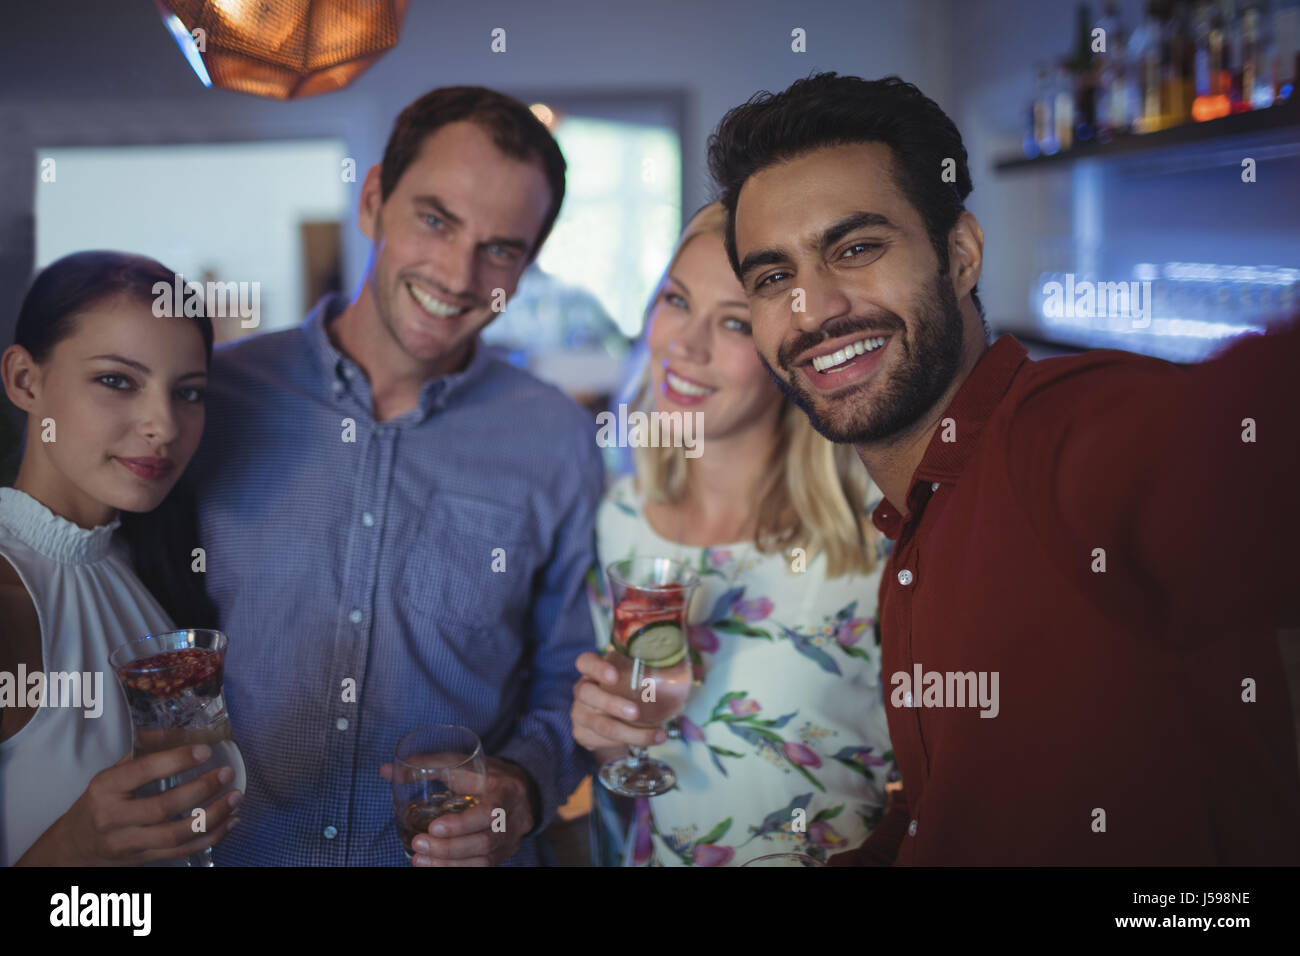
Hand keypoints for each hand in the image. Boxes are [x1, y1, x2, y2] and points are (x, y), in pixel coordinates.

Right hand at [16, 745, 241, 865]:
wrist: (76, 846)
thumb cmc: (100, 801)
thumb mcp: (111, 773)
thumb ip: (144, 750)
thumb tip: (183, 730)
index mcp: (105, 788)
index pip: (141, 772)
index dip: (175, 761)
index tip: (205, 750)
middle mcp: (113, 818)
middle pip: (163, 807)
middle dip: (201, 790)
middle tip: (227, 774)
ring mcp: (128, 843)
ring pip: (176, 835)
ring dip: (212, 817)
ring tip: (236, 797)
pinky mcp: (143, 859)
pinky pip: (181, 851)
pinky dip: (210, 837)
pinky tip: (230, 821)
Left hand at [379, 756, 534, 865]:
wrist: (519, 790)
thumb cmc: (485, 774)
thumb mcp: (462, 763)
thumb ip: (426, 765)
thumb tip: (385, 770)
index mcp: (506, 791)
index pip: (489, 812)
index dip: (462, 824)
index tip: (434, 827)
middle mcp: (513, 819)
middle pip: (485, 841)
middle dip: (449, 847)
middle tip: (418, 844)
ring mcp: (510, 840)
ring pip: (484, 860)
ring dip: (449, 862)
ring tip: (419, 859)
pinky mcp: (502, 855)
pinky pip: (482, 868)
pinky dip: (456, 868)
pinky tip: (433, 866)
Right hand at [571, 651, 666, 758]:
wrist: (608, 722)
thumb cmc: (624, 694)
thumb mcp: (632, 681)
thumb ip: (653, 673)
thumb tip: (693, 672)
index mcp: (592, 672)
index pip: (585, 662)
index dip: (597, 668)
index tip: (614, 676)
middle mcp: (582, 691)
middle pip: (588, 694)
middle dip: (613, 704)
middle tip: (635, 712)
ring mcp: (579, 713)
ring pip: (600, 724)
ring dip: (629, 732)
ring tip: (655, 734)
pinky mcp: (583, 734)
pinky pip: (603, 741)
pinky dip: (627, 743)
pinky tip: (647, 742)